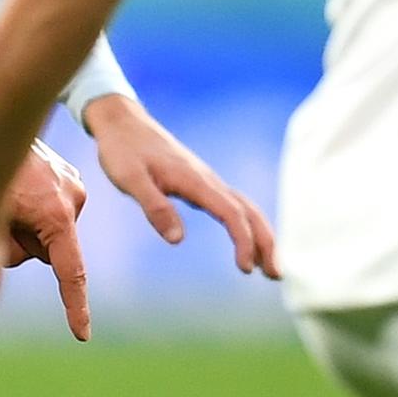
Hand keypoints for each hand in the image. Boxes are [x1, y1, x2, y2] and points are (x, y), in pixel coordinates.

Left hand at [0, 141, 91, 339]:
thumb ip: (6, 251)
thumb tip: (11, 262)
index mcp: (58, 216)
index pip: (69, 274)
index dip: (74, 307)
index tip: (81, 335)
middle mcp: (74, 200)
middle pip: (45, 250)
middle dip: (20, 245)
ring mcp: (73, 185)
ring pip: (44, 230)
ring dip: (22, 225)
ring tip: (0, 196)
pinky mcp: (66, 176)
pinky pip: (47, 209)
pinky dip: (29, 208)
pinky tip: (11, 189)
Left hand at [83, 95, 278, 277]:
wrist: (121, 121)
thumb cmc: (122, 150)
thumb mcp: (130, 180)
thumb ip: (155, 207)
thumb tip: (178, 240)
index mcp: (195, 180)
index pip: (231, 214)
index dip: (244, 241)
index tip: (245, 270)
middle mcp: (208, 179)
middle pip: (249, 211)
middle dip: (266, 242)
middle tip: (275, 275)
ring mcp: (206, 180)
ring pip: (245, 208)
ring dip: (260, 235)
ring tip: (267, 267)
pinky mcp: (200, 182)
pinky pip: (232, 205)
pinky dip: (246, 224)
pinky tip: (244, 241)